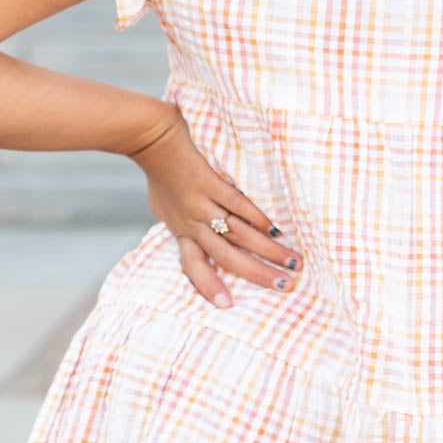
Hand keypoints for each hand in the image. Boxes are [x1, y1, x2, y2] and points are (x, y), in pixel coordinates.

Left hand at [128, 107, 302, 307]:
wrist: (150, 138)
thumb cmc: (158, 172)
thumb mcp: (163, 206)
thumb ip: (180, 222)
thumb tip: (189, 235)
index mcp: (180, 230)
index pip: (193, 266)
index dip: (208, 286)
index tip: (228, 305)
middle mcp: (191, 222)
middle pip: (227, 256)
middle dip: (258, 273)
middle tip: (285, 285)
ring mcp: (201, 203)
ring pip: (238, 234)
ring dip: (267, 249)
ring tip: (292, 260)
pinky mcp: (209, 182)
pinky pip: (236, 204)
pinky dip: (256, 218)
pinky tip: (275, 229)